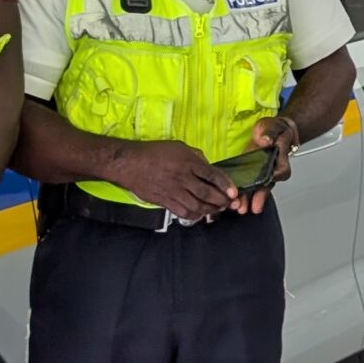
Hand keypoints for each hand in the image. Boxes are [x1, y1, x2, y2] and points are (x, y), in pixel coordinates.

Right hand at [110, 140, 238, 222]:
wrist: (129, 164)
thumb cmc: (155, 152)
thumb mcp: (179, 147)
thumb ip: (196, 157)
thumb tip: (208, 166)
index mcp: (187, 162)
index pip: (211, 175)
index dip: (225, 185)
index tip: (234, 192)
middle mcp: (182, 178)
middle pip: (206, 193)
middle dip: (221, 201)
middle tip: (230, 204)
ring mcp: (173, 191)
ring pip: (196, 206)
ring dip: (210, 210)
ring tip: (218, 209)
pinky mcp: (164, 202)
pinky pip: (182, 212)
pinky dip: (194, 215)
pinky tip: (200, 214)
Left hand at [235, 116, 297, 215]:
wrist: (271, 131)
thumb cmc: (274, 129)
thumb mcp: (273, 127)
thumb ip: (270, 133)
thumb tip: (266, 140)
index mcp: (280, 158)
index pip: (280, 171)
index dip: (273, 178)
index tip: (266, 182)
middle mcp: (272, 170)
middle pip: (267, 185)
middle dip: (259, 197)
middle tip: (252, 207)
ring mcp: (262, 174)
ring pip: (257, 189)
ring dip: (249, 200)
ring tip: (241, 208)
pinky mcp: (252, 175)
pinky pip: (248, 186)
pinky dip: (241, 194)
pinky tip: (233, 201)